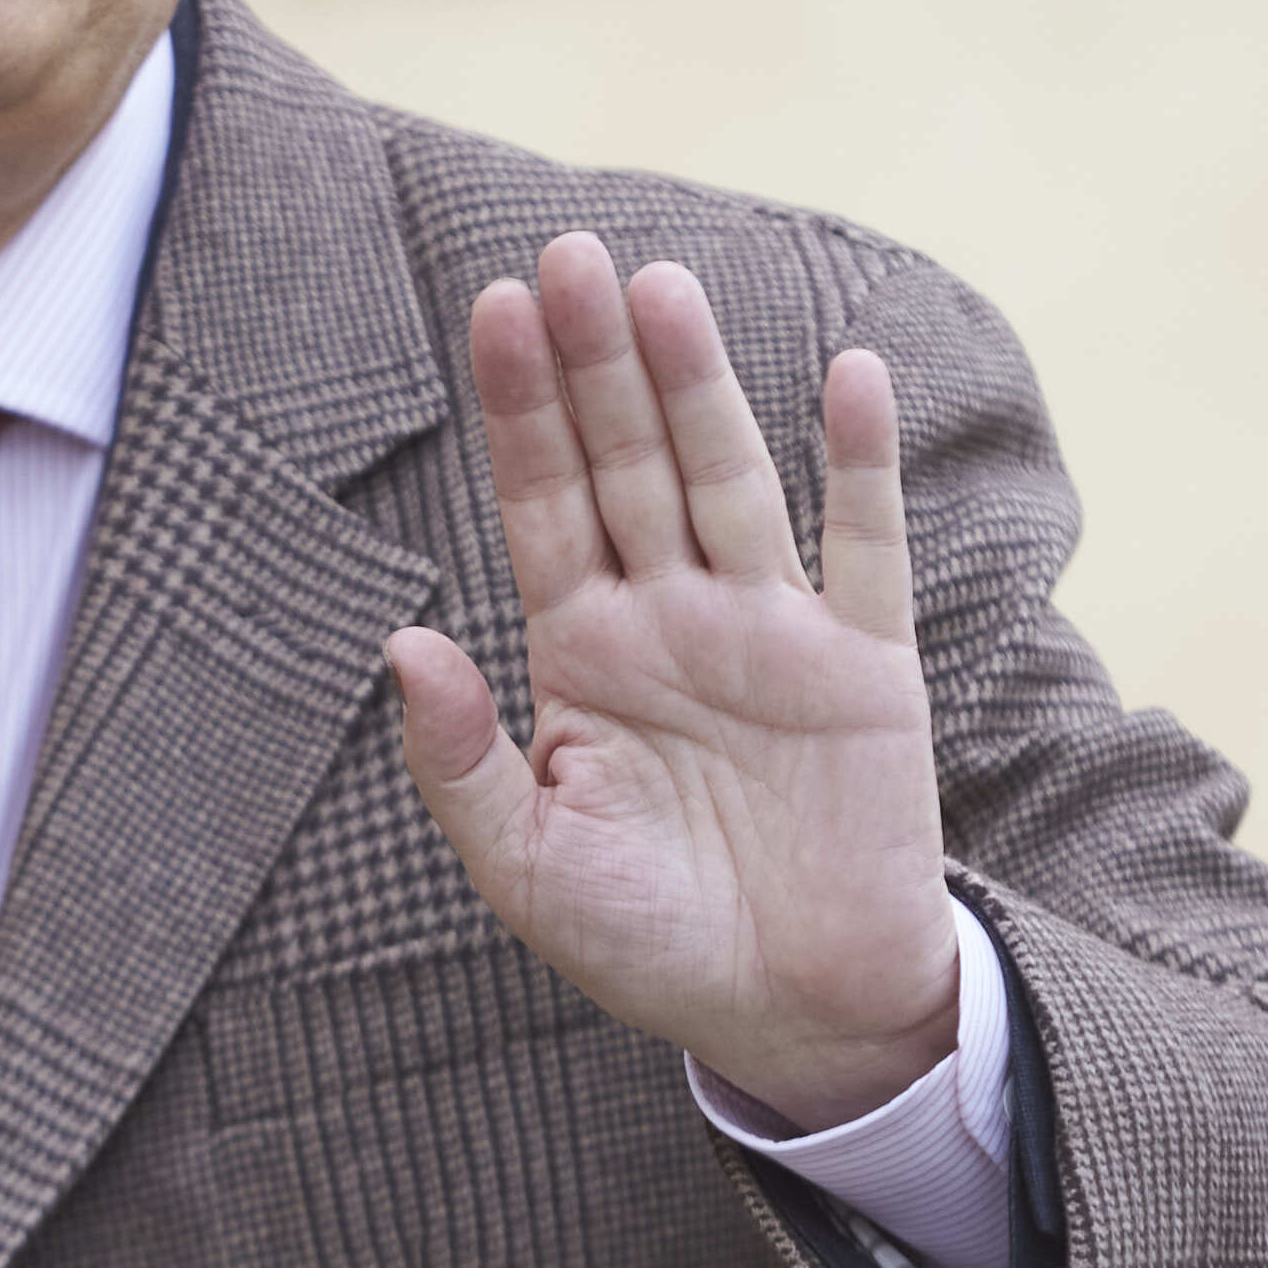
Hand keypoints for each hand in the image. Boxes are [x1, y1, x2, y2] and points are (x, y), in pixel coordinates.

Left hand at [384, 234, 956, 1130]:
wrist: (793, 1015)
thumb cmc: (649, 943)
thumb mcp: (528, 871)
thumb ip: (461, 764)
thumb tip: (402, 644)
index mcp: (583, 651)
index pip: (543, 500)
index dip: (522, 406)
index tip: (496, 306)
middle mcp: (672, 617)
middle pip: (628, 463)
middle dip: (597, 363)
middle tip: (568, 251)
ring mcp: (771, 632)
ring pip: (730, 481)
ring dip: (699, 386)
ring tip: (664, 287)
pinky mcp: (866, 670)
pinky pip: (864, 550)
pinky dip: (860, 465)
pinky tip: (848, 374)